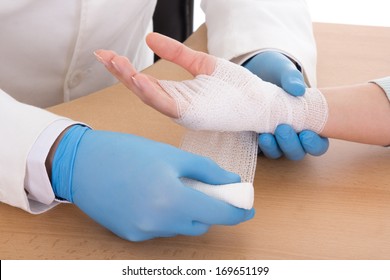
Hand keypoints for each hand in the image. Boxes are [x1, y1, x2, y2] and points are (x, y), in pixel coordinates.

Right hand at [51, 125, 253, 240]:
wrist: (80, 163)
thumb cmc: (125, 152)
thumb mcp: (170, 154)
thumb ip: (206, 170)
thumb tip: (231, 180)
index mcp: (172, 200)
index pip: (218, 213)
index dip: (237, 211)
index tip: (248, 207)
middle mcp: (159, 223)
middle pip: (201, 223)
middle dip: (210, 208)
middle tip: (208, 189)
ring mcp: (143, 233)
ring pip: (181, 227)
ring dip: (188, 211)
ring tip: (176, 187)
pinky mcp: (131, 236)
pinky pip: (161, 229)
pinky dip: (167, 215)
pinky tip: (155, 196)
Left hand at [243, 52, 328, 159]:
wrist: (255, 70)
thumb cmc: (277, 73)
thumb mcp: (285, 72)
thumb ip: (292, 79)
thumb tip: (299, 90)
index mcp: (309, 123)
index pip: (318, 144)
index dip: (314, 144)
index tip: (307, 133)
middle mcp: (293, 135)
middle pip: (298, 152)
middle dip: (291, 144)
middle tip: (283, 129)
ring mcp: (275, 138)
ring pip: (279, 153)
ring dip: (275, 147)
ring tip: (266, 135)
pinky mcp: (258, 137)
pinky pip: (261, 150)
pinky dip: (261, 146)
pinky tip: (258, 135)